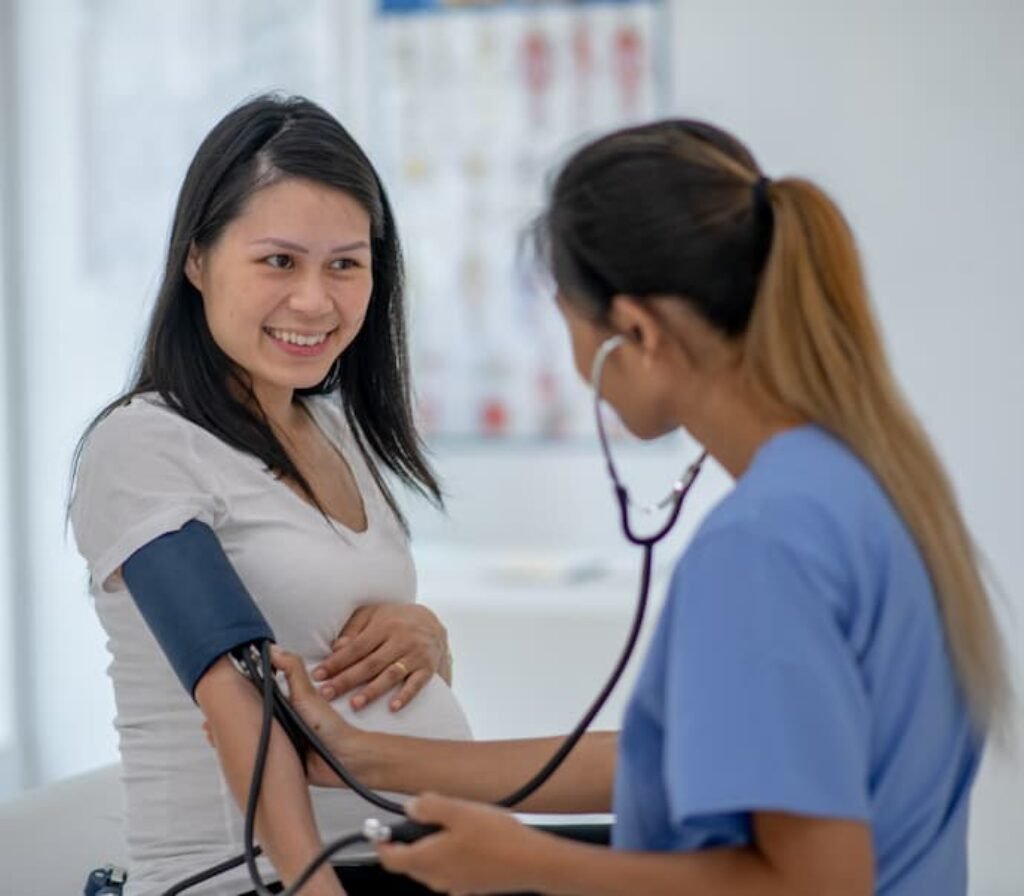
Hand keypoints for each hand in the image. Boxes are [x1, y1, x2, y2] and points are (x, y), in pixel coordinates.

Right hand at [201, 646, 376, 788]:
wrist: (342, 761)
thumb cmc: (328, 728)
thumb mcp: (307, 693)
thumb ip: (292, 670)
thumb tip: (272, 649)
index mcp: (283, 705)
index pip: (252, 697)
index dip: (234, 696)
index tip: (215, 694)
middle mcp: (278, 723)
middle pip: (246, 719)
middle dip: (226, 720)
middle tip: (208, 722)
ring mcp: (277, 743)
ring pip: (247, 738)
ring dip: (230, 738)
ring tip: (212, 736)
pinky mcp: (278, 762)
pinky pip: (256, 758)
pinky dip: (243, 756)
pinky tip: (230, 755)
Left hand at [312, 603, 450, 711]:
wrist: (433, 621)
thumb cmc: (395, 619)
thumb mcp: (373, 614)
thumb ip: (353, 629)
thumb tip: (336, 648)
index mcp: (384, 625)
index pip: (356, 647)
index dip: (337, 662)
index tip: (318, 676)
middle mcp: (400, 639)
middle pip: (370, 663)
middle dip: (347, 680)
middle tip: (326, 694)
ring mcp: (415, 654)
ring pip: (391, 674)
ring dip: (372, 691)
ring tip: (355, 704)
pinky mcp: (427, 667)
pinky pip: (417, 683)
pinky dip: (405, 696)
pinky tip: (392, 707)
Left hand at [377, 793, 550, 894]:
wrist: (533, 863)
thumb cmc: (498, 839)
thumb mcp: (459, 810)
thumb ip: (428, 806)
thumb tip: (410, 807)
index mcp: (427, 860)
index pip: (389, 859)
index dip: (381, 842)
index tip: (379, 829)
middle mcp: (437, 878)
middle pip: (409, 863)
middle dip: (409, 840)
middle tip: (423, 815)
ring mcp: (456, 886)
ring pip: (431, 866)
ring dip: (432, 847)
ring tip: (453, 822)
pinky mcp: (472, 887)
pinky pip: (451, 870)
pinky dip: (451, 855)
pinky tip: (471, 840)